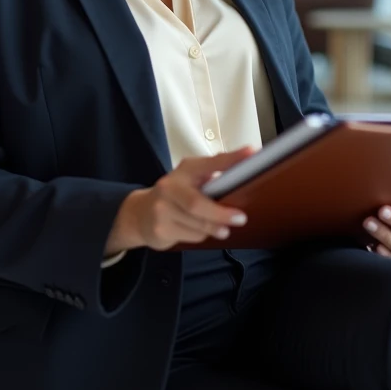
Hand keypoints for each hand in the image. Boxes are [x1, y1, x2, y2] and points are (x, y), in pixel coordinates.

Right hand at [106, 148, 253, 255]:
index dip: (231, 158)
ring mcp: (162, 209)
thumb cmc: (174, 195)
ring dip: (214, 228)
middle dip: (222, 214)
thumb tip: (244, 169)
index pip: (210, 163)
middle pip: (198, 203)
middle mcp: (169, 186)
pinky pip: (191, 236)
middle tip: (240, 219)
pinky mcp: (160, 229)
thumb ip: (213, 174)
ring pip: (198, 224)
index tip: (251, 153)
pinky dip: (201, 236)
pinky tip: (199, 231)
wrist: (140, 214)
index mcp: (184, 170)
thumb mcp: (190, 179)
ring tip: (222, 229)